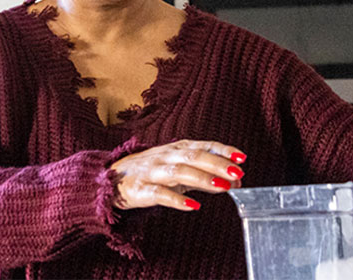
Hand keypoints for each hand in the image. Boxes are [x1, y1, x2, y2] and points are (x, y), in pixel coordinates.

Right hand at [110, 139, 245, 211]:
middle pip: (194, 156)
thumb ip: (205, 174)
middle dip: (217, 164)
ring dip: (202, 179)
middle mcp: (165, 156)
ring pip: (179, 172)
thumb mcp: (178, 169)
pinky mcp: (140, 190)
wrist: (111, 178)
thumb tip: (233, 182)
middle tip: (238, 173)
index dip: (223, 151)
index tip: (242, 157)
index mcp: (176, 149)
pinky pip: (159, 194)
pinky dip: (177, 200)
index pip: (203, 146)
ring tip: (223, 187)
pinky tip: (193, 207)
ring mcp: (152, 172)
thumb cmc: (150, 172)